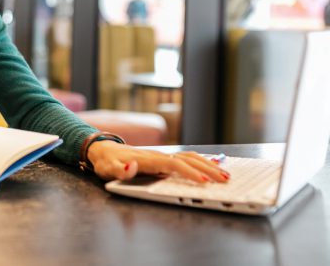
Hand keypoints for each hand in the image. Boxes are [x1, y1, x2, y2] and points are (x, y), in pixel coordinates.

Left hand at [87, 140, 229, 182]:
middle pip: (188, 159)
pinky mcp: (163, 157)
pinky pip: (186, 157)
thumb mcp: (108, 169)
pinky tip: (212, 164)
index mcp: (149, 159)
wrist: (104, 149)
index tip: (203, 181)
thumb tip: (131, 167)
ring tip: (225, 174)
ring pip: (190, 157)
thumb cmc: (107, 162)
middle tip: (225, 180)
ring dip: (209, 164)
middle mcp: (159, 155)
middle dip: (208, 169)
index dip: (189, 172)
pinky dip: (202, 160)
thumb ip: (119, 170)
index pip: (174, 165)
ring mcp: (162, 155)